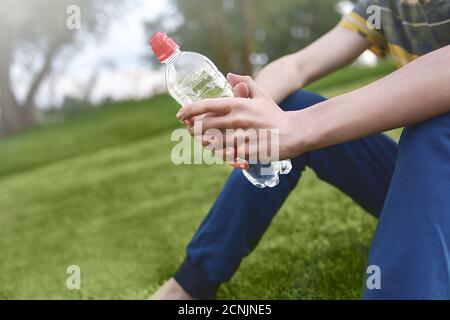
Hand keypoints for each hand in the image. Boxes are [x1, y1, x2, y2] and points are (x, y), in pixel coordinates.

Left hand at [177, 73, 299, 162]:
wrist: (294, 133)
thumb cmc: (275, 114)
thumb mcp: (262, 94)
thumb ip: (245, 83)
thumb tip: (229, 76)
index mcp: (238, 104)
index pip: (206, 106)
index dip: (188, 110)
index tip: (179, 115)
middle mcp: (238, 119)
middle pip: (204, 126)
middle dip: (193, 129)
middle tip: (190, 130)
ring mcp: (242, 136)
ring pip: (212, 143)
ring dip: (205, 143)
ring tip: (204, 141)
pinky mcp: (247, 152)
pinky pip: (225, 155)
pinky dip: (219, 154)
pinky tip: (219, 151)